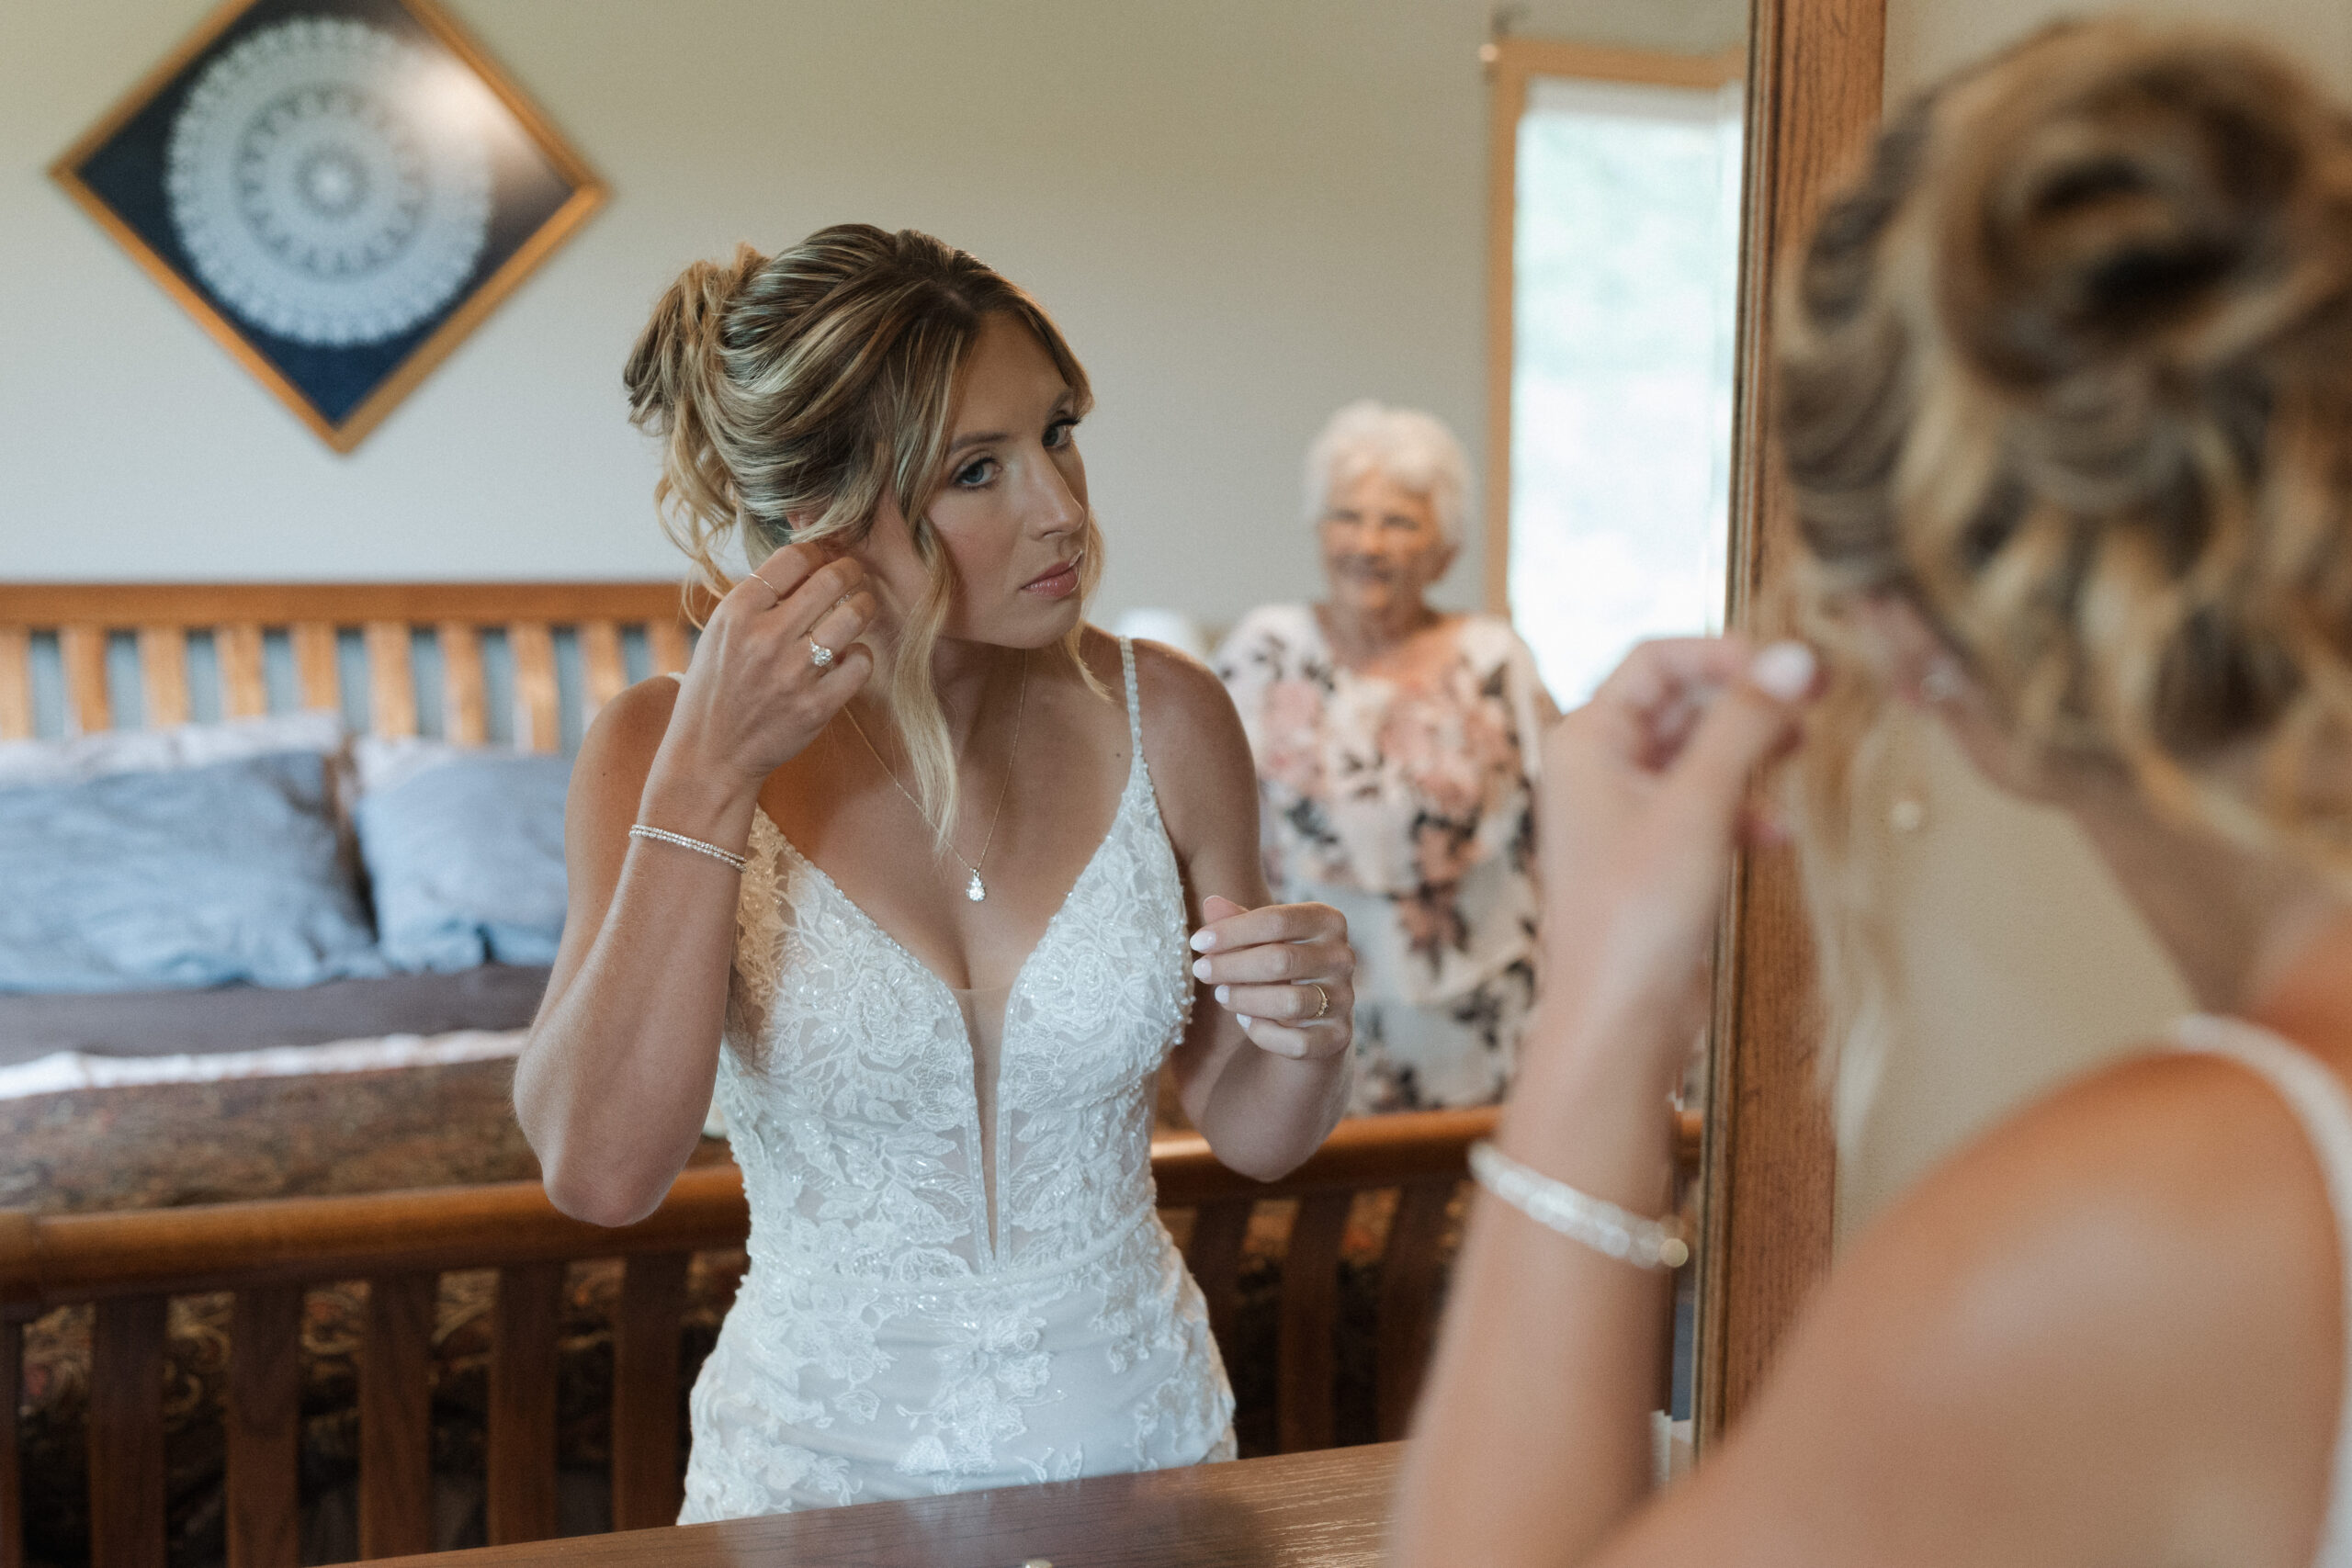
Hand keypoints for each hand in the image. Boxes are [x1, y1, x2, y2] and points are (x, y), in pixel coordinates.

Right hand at [659, 541, 877, 789]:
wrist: (710, 755)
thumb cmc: (716, 688)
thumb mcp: (720, 634)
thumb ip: (757, 600)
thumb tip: (806, 562)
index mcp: (737, 613)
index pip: (794, 557)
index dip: (817, 551)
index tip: (824, 558)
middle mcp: (765, 638)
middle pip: (831, 580)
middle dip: (852, 571)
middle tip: (855, 576)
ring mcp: (793, 673)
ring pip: (854, 617)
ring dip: (864, 606)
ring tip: (862, 608)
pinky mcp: (816, 706)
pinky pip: (861, 662)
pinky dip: (861, 654)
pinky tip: (850, 655)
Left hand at [1190, 894, 1354, 1060]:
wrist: (1314, 1011)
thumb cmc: (1281, 963)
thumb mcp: (1261, 937)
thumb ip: (1238, 920)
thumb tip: (1212, 903)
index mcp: (1328, 921)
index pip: (1276, 920)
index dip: (1232, 931)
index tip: (1198, 942)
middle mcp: (1343, 957)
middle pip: (1281, 960)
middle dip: (1232, 966)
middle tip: (1201, 970)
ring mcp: (1345, 999)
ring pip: (1289, 1003)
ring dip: (1245, 999)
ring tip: (1221, 994)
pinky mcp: (1338, 1036)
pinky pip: (1297, 1042)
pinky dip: (1263, 1033)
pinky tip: (1245, 1020)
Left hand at [1532, 636, 1817, 1081]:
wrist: (1618, 1021)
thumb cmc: (1635, 917)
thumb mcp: (1699, 805)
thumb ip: (1745, 725)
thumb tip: (1795, 656)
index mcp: (1586, 740)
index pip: (1656, 659)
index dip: (1725, 653)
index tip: (1790, 665)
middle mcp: (1596, 769)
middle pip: (1679, 703)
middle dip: (1745, 702)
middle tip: (1816, 702)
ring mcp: (1622, 815)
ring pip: (1696, 756)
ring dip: (1749, 752)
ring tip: (1802, 754)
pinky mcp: (1650, 858)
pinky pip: (1702, 809)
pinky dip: (1741, 810)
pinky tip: (1776, 834)